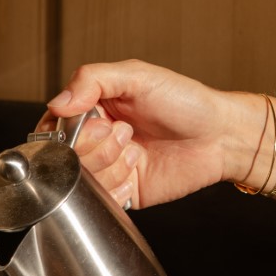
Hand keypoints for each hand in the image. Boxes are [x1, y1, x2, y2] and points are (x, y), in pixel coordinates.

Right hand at [40, 60, 265, 209]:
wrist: (220, 136)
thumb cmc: (185, 101)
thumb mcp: (138, 76)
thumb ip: (92, 80)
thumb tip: (57, 103)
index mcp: (94, 109)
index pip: (54, 125)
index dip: (67, 130)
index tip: (97, 123)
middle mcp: (97, 139)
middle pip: (63, 156)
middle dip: (93, 146)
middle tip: (124, 133)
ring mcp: (110, 167)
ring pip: (81, 180)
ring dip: (109, 164)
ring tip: (135, 149)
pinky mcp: (124, 192)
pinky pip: (100, 200)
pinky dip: (114, 186)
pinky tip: (137, 169)